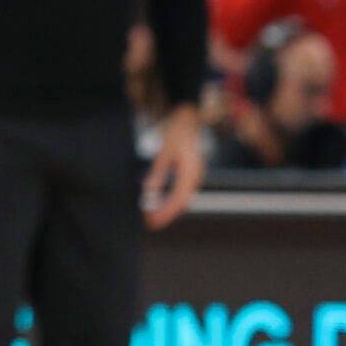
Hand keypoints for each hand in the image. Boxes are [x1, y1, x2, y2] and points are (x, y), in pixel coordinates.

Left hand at [144, 107, 205, 229]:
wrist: (189, 120)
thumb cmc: (176, 134)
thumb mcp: (163, 152)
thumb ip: (158, 173)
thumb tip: (149, 192)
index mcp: (190, 171)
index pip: (178, 199)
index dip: (165, 212)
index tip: (152, 220)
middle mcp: (196, 177)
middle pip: (181, 203)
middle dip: (166, 215)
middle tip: (150, 224)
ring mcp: (196, 177)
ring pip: (183, 200)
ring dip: (169, 211)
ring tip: (153, 218)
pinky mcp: (192, 176)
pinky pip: (183, 194)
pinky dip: (172, 203)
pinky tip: (161, 207)